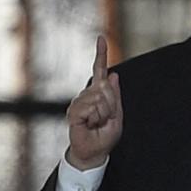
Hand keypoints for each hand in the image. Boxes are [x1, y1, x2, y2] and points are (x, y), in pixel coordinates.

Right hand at [65, 35, 122, 169]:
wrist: (94, 152)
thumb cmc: (105, 136)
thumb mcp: (117, 115)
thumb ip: (115, 96)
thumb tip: (113, 74)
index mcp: (98, 94)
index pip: (98, 71)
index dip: (101, 54)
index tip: (101, 38)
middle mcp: (86, 95)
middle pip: (104, 88)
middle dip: (111, 106)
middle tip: (105, 119)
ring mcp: (78, 102)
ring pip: (98, 98)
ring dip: (103, 114)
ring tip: (97, 123)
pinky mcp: (73, 112)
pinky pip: (90, 107)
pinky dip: (95, 117)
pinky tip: (89, 124)